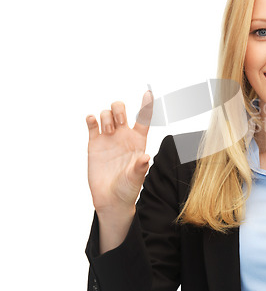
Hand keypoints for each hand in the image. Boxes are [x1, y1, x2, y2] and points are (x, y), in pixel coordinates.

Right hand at [86, 91, 153, 214]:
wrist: (110, 199)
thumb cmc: (127, 189)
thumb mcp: (136, 179)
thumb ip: (140, 168)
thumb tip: (145, 158)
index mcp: (138, 140)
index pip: (144, 118)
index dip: (147, 105)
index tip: (148, 92)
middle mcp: (123, 135)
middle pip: (121, 110)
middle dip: (119, 110)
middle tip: (118, 123)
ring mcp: (109, 138)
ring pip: (106, 114)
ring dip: (106, 117)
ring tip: (107, 131)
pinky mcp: (95, 143)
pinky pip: (92, 124)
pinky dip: (92, 119)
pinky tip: (92, 121)